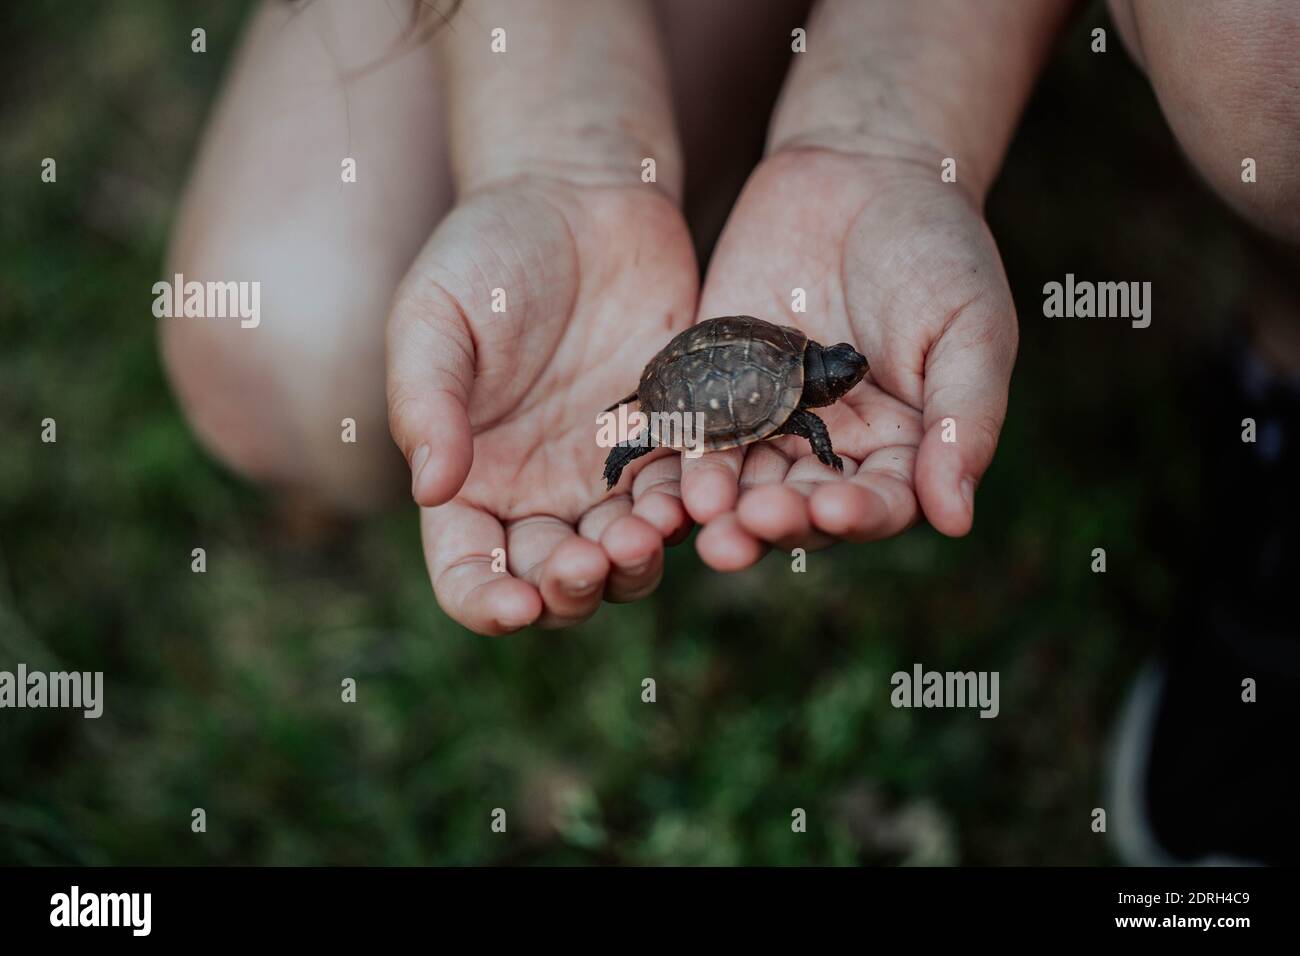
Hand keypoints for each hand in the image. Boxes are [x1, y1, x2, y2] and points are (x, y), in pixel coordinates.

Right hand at [387, 179, 696, 632]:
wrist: (581, 195)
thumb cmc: (489, 253)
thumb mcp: (435, 316)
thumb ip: (425, 401)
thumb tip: (432, 491)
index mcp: (471, 479)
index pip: (468, 571)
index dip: (486, 602)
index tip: (516, 606)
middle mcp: (541, 493)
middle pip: (555, 581)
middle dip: (573, 589)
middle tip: (593, 560)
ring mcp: (611, 475)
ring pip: (627, 557)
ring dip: (636, 563)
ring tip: (645, 533)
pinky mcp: (674, 444)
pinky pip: (687, 499)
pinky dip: (693, 512)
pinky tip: (699, 497)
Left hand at [681, 148, 1017, 568]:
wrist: (859, 170)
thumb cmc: (937, 248)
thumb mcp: (970, 327)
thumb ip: (964, 419)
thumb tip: (956, 520)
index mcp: (899, 450)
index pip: (878, 505)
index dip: (857, 517)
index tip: (832, 513)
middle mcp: (829, 450)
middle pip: (799, 509)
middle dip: (772, 522)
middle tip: (741, 530)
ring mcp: (767, 420)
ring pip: (740, 480)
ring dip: (717, 503)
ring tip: (698, 511)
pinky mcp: (715, 387)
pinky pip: (693, 427)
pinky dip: (677, 451)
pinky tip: (659, 466)